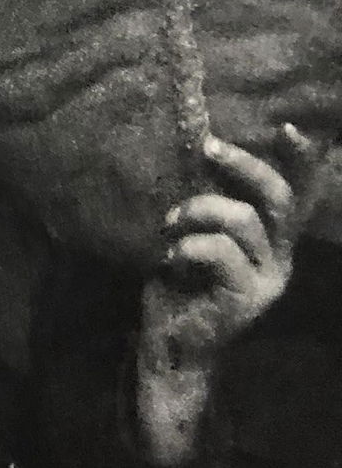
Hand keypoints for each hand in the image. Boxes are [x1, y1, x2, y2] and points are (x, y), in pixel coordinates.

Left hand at [135, 125, 320, 463]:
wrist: (170, 340)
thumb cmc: (177, 278)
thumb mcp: (194, 232)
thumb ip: (209, 202)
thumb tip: (196, 149)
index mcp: (271, 237)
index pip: (296, 192)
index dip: (299, 160)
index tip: (288, 127)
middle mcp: (280, 255)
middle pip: (279, 198)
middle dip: (244, 165)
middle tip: (208, 146)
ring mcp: (268, 278)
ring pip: (243, 219)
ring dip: (198, 210)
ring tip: (169, 222)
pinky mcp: (248, 298)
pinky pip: (221, 252)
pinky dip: (190, 244)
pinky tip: (170, 255)